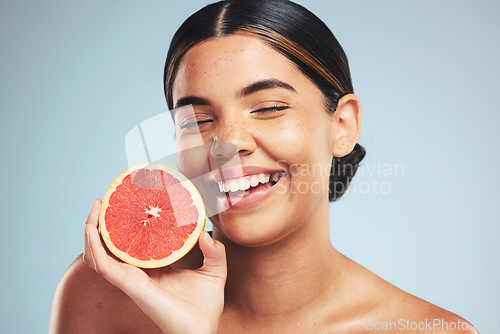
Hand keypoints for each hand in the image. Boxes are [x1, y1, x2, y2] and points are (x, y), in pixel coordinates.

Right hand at [83, 199, 226, 333]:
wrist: (201, 330)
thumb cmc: (205, 306)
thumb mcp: (214, 270)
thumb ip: (214, 251)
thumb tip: (206, 235)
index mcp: (156, 266)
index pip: (134, 241)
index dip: (127, 223)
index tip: (128, 200)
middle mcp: (139, 271)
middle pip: (112, 245)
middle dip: (103, 222)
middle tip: (103, 199)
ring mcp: (131, 278)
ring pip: (100, 252)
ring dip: (92, 229)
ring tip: (95, 206)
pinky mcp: (130, 285)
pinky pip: (104, 265)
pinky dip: (94, 246)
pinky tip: (92, 229)